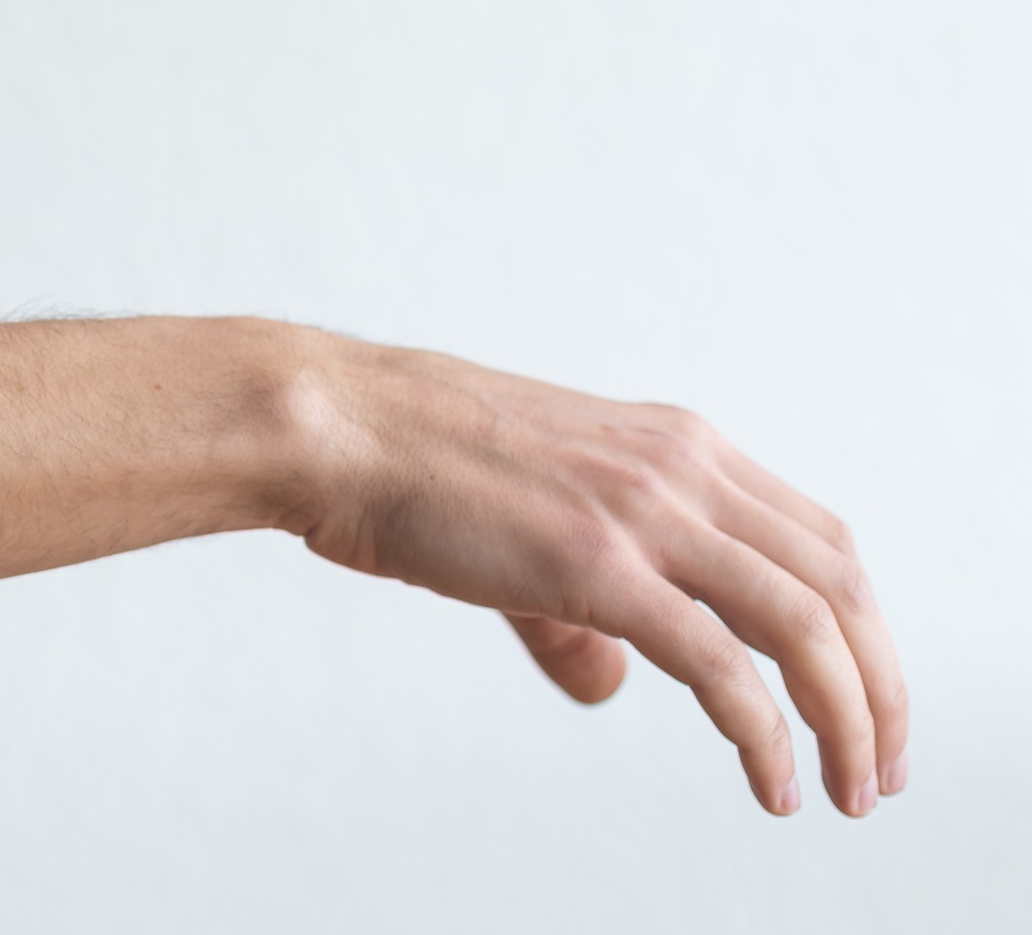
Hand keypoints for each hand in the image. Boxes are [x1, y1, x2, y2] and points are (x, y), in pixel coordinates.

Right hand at [297, 341, 907, 815]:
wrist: (338, 428)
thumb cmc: (410, 465)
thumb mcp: (525, 523)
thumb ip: (579, 609)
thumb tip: (611, 685)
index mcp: (674, 445)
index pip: (816, 539)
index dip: (859, 627)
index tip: (861, 696)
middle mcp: (680, 468)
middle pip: (836, 583)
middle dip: (878, 685)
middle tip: (877, 766)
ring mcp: (643, 511)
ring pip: (805, 623)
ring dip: (848, 716)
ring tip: (847, 789)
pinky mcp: (597, 564)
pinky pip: (721, 664)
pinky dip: (765, 734)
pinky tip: (772, 783)